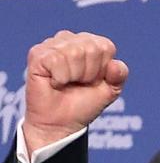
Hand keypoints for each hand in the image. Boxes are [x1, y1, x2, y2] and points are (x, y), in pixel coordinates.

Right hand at [23, 30, 128, 153]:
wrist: (62, 123)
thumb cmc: (84, 103)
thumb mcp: (111, 90)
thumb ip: (119, 75)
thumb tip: (114, 64)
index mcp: (91, 44)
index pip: (106, 47)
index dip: (103, 69)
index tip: (94, 81)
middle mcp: (71, 39)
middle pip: (91, 48)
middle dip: (89, 73)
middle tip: (79, 83)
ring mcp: (52, 45)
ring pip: (74, 52)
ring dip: (74, 76)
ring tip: (67, 83)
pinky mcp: (37, 54)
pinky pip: (56, 59)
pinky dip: (60, 77)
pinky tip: (55, 82)